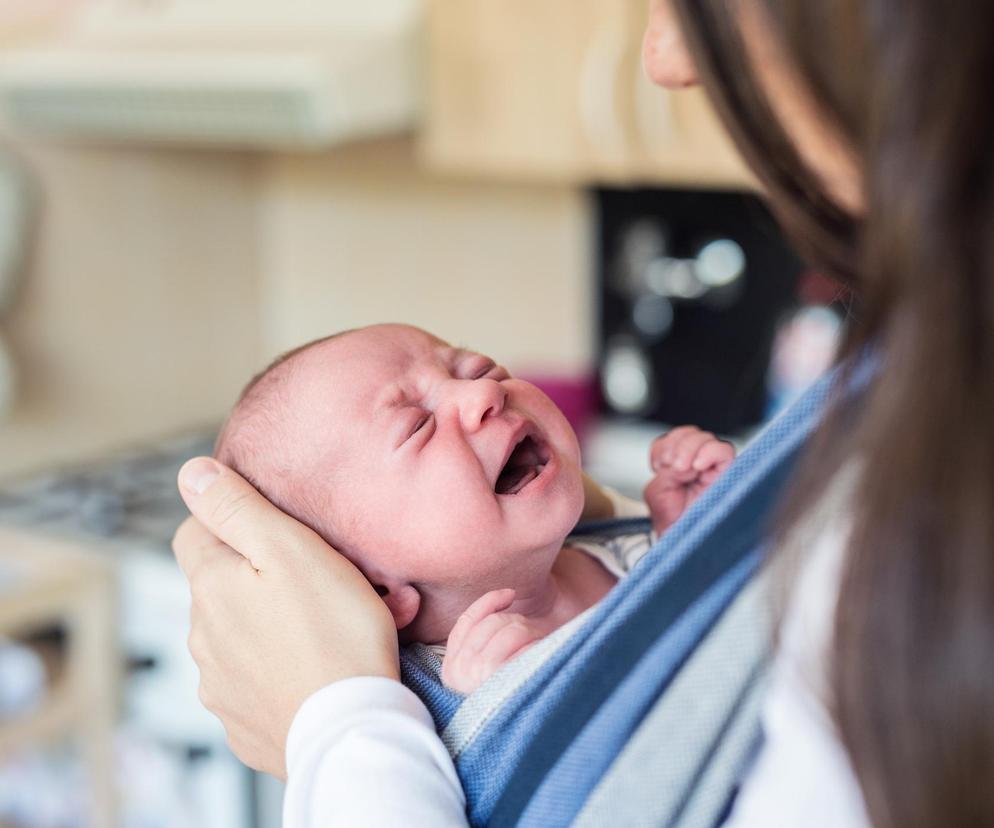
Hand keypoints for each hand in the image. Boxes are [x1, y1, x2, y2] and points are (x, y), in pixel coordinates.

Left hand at [172, 458, 398, 779]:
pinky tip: (317, 667)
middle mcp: (202, 637)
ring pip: (238, 633)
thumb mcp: (290, 549)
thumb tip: (190, 474)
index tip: (275, 530)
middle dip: (260, 575)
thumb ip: (237, 508)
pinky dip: (278, 668)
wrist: (351, 728)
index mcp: (210, 587)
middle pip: (219, 585)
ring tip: (330, 624)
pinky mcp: (242, 721)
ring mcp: (219, 685)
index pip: (194, 532)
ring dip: (271, 622)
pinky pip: (254, 680)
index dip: (231, 521)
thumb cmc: (333, 631)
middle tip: (321, 578)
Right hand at [441, 589, 543, 694]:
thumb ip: (478, 643)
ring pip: (511, 629)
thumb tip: (506, 596)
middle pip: (494, 622)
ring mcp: (480, 674)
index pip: (468, 620)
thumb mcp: (478, 674)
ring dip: (532, 633)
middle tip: (534, 635)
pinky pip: (526, 646)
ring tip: (541, 647)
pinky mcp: (504, 679)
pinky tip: (544, 655)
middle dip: (519, 622)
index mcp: (451, 668)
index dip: (489, 602)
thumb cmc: (502, 702)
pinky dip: (540, 646)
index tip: (510, 594)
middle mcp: (461, 670)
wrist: (514, 743)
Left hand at [643, 426, 734, 535]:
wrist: (684, 543)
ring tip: (683, 470)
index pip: (674, 438)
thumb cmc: (674, 523)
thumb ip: (665, 471)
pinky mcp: (729, 474)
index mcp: (680, 466)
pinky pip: (724, 451)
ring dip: (689, 449)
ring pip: (706, 438)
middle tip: (671, 466)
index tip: (658, 464)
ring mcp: (714, 469)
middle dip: (676, 446)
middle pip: (690, 434)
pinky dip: (708, 452)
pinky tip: (698, 467)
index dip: (664, 445)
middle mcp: (698, 465)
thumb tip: (683, 464)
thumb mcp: (657, 492)